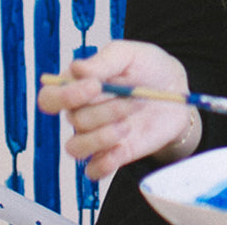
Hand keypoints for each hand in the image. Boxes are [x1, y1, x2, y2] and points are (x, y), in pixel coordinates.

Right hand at [36, 39, 199, 179]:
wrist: (176, 89)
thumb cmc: (148, 67)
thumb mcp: (129, 54)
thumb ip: (104, 61)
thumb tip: (76, 68)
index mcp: (78, 87)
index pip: (50, 98)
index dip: (66, 95)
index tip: (96, 85)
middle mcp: (81, 113)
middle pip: (74, 120)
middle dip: (106, 110)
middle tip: (133, 99)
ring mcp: (95, 136)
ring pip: (76, 148)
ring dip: (103, 137)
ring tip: (128, 124)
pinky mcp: (111, 154)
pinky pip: (93, 171)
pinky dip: (103, 164)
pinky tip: (120, 149)